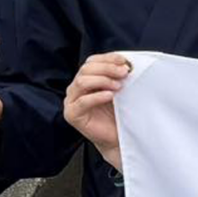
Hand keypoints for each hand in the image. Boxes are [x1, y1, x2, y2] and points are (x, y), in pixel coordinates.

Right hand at [64, 54, 133, 169]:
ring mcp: (71, 101)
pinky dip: (97, 96)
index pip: (91, 61)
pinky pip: (82, 101)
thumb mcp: (119, 90)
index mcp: (85, 79)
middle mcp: (75, 88)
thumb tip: (126, 63)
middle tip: (124, 73)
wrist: (117, 138)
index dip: (107, 59)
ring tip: (119, 86)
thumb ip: (118, 76)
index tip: (124, 61)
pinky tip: (110, 96)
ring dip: (102, 80)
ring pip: (82, 82)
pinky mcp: (72, 114)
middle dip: (107, 68)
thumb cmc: (118, 113)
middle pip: (86, 69)